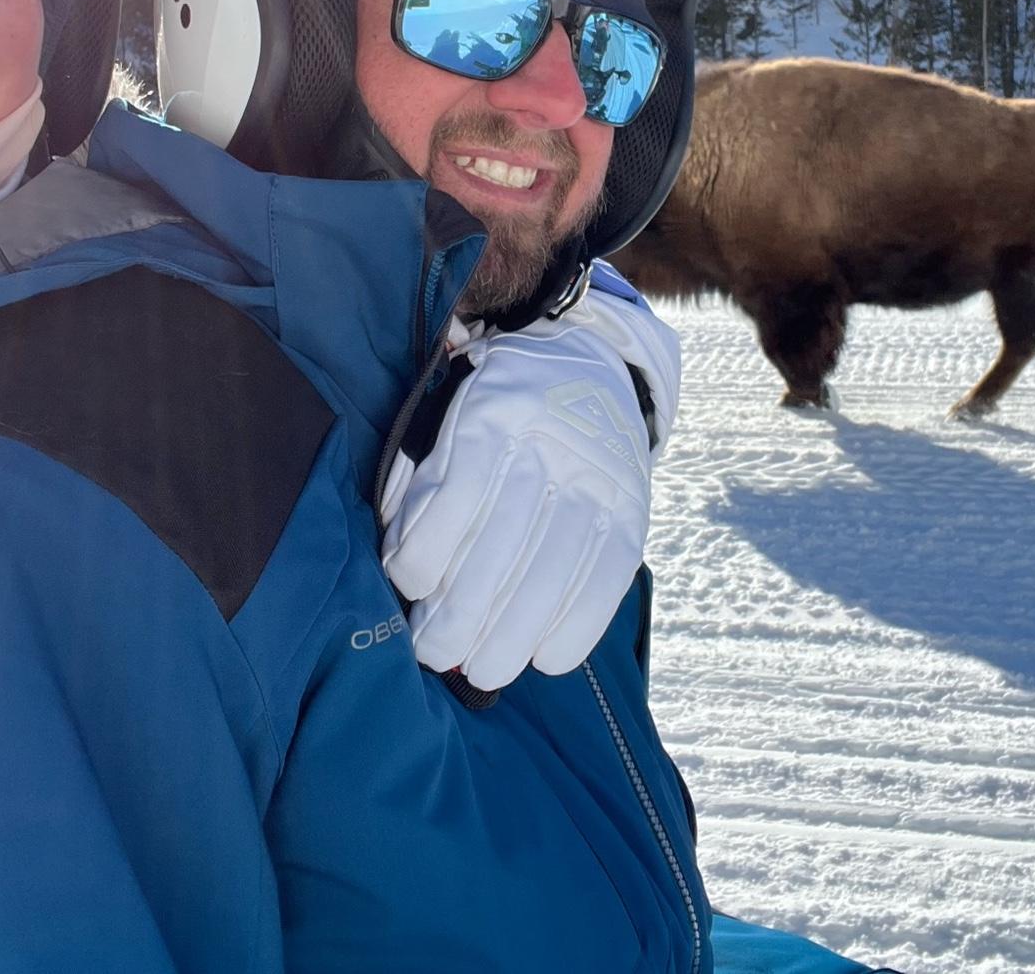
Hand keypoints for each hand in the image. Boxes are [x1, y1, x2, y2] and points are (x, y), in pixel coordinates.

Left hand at [378, 288, 679, 690]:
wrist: (590, 363)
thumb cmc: (501, 408)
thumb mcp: (453, 419)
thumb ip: (424, 483)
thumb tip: (402, 566)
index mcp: (496, 413)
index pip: (458, 494)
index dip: (426, 552)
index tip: (408, 588)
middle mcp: (553, 443)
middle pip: (504, 542)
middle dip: (463, 613)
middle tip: (434, 654)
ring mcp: (600, 479)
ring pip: (555, 569)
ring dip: (514, 634)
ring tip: (482, 671)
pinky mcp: (632, 509)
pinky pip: (607, 577)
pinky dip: (576, 626)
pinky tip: (544, 657)